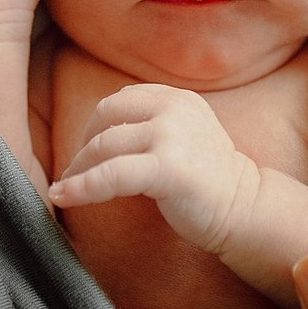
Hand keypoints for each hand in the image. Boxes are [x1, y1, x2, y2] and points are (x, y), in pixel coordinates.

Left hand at [47, 83, 261, 256]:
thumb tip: (96, 134)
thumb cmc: (208, 181)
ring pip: (104, 146)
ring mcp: (172, 136)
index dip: (95, 125)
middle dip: (84, 145)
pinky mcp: (168, 168)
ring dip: (78, 170)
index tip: (86, 151)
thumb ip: (151, 123)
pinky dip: (82, 187)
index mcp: (176, 98)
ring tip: (66, 189)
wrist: (244, 210)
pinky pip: (111, 175)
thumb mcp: (184, 135)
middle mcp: (173, 109)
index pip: (121, 100)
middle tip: (74, 171)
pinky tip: (63, 196)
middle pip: (106, 116)